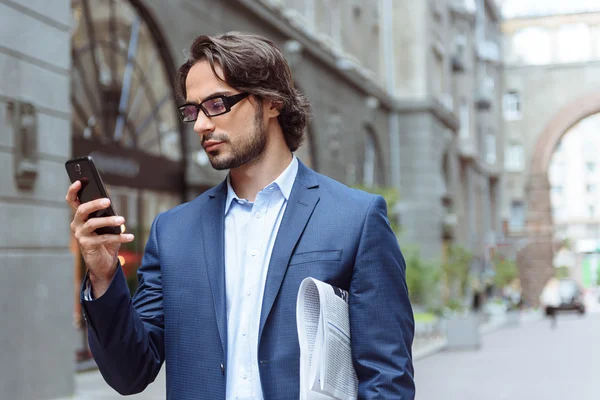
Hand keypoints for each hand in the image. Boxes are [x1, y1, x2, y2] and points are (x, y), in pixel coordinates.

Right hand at [66, 180, 134, 297]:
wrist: (103, 262)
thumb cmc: (105, 239)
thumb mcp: (106, 225)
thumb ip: (106, 214)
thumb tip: (110, 205)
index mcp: (80, 216)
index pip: (72, 200)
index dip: (73, 190)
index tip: (80, 181)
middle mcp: (77, 224)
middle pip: (82, 210)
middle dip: (94, 204)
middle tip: (108, 201)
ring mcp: (80, 235)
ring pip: (93, 224)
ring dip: (108, 220)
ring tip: (121, 219)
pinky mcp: (87, 246)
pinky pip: (104, 239)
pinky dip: (119, 237)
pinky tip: (130, 236)